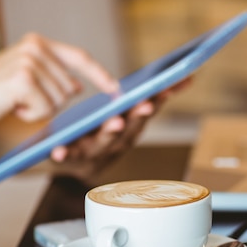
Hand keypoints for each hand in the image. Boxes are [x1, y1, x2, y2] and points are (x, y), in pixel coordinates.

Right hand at [0, 33, 117, 171]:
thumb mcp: (24, 79)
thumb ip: (51, 77)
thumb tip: (77, 88)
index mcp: (37, 42)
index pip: (79, 57)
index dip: (100, 75)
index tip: (118, 90)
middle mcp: (35, 46)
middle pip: (70, 88)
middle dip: (50, 102)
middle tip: (20, 100)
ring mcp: (29, 61)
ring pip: (59, 101)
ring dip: (38, 110)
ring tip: (13, 102)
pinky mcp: (23, 79)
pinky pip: (46, 109)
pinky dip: (29, 115)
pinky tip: (10, 107)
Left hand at [49, 77, 191, 173]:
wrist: (78, 167)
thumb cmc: (105, 135)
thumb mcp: (130, 117)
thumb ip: (154, 98)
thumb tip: (188, 78)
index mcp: (131, 128)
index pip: (147, 111)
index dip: (157, 100)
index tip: (165, 88)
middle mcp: (117, 142)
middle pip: (130, 128)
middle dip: (138, 116)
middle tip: (144, 105)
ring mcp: (96, 152)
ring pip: (105, 142)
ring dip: (111, 132)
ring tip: (114, 122)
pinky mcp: (72, 159)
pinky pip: (69, 157)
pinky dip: (65, 154)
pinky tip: (58, 151)